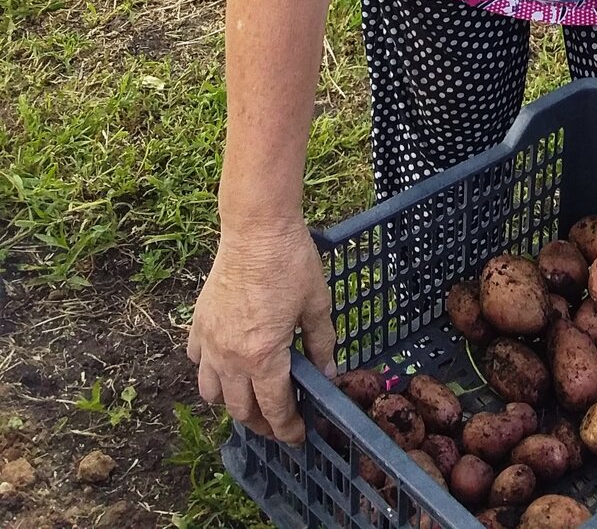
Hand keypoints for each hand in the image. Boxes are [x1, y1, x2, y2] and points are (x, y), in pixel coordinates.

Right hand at [187, 219, 334, 444]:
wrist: (255, 230)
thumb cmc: (291, 263)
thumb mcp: (317, 306)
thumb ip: (322, 345)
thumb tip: (328, 375)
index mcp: (263, 356)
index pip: (275, 409)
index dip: (288, 429)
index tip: (298, 437)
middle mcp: (230, 357)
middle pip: (240, 409)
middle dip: (262, 425)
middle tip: (280, 425)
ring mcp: (209, 341)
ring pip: (211, 392)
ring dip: (232, 404)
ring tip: (252, 401)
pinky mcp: (197, 323)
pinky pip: (197, 361)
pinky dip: (210, 372)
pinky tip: (227, 365)